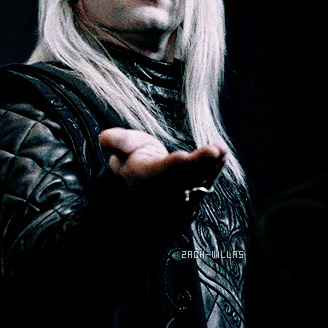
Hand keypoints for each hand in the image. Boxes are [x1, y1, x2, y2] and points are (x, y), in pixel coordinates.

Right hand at [99, 128, 225, 191]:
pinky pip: (204, 179)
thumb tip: (104, 137)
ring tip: (221, 149)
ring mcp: (177, 190)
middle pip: (183, 177)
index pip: (159, 172)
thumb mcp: (122, 144)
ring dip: (211, 165)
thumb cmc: (132, 154)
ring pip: (196, 180)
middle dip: (200, 164)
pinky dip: (215, 168)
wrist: (141, 172)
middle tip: (214, 149)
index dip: (172, 166)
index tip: (184, 157)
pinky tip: (223, 154)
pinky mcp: (189, 187)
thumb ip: (117, 141)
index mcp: (142, 176)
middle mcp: (161, 187)